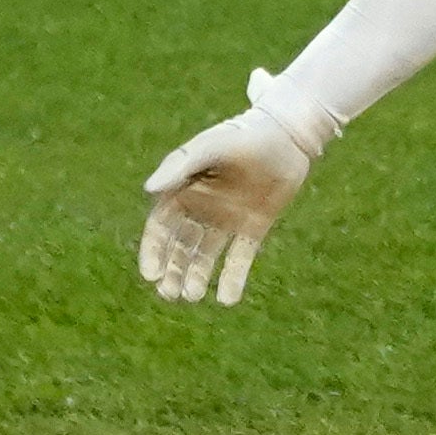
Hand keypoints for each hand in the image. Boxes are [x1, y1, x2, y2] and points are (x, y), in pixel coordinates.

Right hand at [137, 73, 332, 304]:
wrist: (286, 135)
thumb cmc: (242, 135)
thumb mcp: (210, 148)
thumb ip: (180, 166)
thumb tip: (149, 189)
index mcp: (183, 191)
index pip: (161, 228)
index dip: (153, 252)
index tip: (151, 275)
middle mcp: (201, 209)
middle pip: (180, 248)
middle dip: (172, 271)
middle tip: (170, 294)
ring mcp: (226, 221)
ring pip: (205, 257)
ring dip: (196, 277)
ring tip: (192, 296)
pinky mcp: (253, 228)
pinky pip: (240, 258)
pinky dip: (233, 279)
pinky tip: (227, 299)